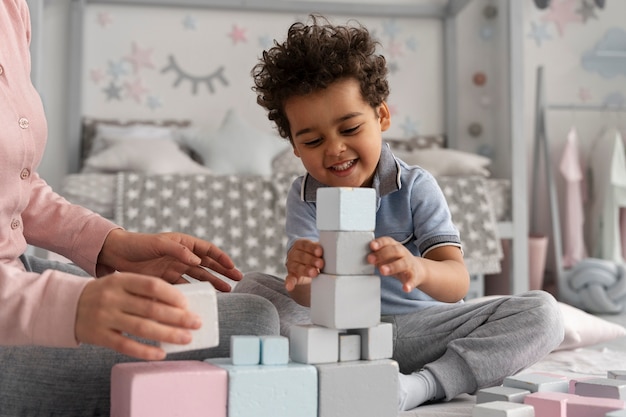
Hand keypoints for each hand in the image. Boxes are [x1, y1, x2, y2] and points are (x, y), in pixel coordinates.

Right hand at [75, 273, 201, 359]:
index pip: (152, 285)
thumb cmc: (104, 294)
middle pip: (151, 308)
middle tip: (196, 323)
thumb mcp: (120, 283)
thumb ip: (143, 290)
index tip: (188, 304)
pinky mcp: (99, 336)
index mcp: (121, 281)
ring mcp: (105, 317)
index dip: (172, 295)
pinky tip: (162, 353)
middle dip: (178, 317)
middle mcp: (112, 298)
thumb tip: (179, 303)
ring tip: (187, 338)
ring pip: (142, 328)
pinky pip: (126, 346)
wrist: (66, 306)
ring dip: (168, 335)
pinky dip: (146, 351)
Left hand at [98, 229, 242, 291]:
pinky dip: (195, 293)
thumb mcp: (158, 244)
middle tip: (238, 279)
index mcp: (183, 243)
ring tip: (228, 291)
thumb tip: (199, 261)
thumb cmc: (137, 244)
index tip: (233, 267)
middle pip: (208, 264)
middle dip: (223, 271)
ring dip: (213, 283)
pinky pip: (185, 287)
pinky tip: (203, 300)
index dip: (221, 258)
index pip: (208, 250)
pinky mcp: (166, 281)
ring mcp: (175, 269)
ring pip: (200, 277)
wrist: (114, 255)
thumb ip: (179, 251)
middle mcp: (182, 256)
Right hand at [284, 239, 323, 291]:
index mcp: (300, 245)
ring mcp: (292, 265)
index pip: (305, 245)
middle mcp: (294, 254)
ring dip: (306, 270)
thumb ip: (321, 251)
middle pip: (302, 256)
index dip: (312, 248)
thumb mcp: (316, 250)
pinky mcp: (291, 275)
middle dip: (311, 260)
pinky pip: (290, 278)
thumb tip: (334, 254)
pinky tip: (289, 286)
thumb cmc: (313, 255)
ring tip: (314, 273)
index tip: (320, 252)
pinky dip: (289, 282)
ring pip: (297, 267)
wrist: (304, 263)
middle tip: (321, 263)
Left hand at [368, 237, 468, 300]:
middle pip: (394, 251)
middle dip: (382, 254)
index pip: (388, 241)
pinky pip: (412, 279)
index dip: (380, 243)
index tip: (372, 246)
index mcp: (395, 246)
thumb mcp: (387, 256)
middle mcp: (403, 253)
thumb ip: (377, 256)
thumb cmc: (397, 261)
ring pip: (402, 263)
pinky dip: (409, 284)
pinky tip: (405, 288)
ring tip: (382, 271)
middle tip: (371, 260)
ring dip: (392, 267)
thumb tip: (365, 257)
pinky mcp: (415, 276)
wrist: (418, 270)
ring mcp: (409, 264)